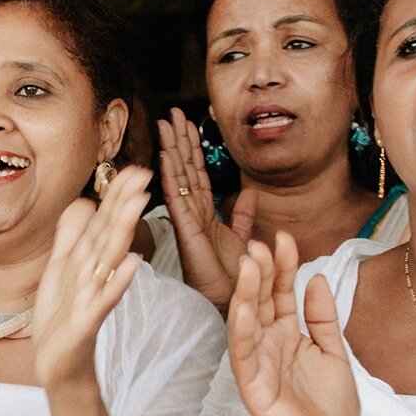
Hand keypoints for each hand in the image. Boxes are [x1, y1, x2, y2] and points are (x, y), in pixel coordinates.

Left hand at [32, 165, 148, 389]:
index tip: (134, 168)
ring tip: (138, 204)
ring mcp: (94, 296)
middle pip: (112, 233)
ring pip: (110, 259)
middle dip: (125, 203)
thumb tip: (84, 201)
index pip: (106, 222)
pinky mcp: (89, 320)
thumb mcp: (61, 268)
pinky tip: (132, 263)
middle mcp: (96, 274)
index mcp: (89, 261)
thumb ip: (71, 235)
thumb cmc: (62, 317)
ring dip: (124, 231)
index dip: (117, 195)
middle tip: (144, 174)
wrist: (58, 362)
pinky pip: (106, 298)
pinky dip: (119, 281)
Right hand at [158, 110, 253, 309]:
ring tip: (164, 125)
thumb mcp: (244, 238)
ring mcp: (187, 222)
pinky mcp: (187, 233)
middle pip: (184, 170)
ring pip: (177, 179)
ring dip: (170, 150)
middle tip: (171, 113)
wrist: (234, 301)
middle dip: (178, 140)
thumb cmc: (234, 276)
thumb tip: (251, 192)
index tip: (186, 122)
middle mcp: (193, 214)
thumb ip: (244, 215)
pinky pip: (177, 201)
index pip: (196, 172)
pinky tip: (164, 158)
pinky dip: (170, 178)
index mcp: (205, 213)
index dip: (192, 146)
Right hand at [225, 231, 357, 415]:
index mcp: (288, 334)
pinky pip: (244, 356)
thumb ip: (323, 318)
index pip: (280, 292)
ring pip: (247, 323)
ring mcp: (259, 364)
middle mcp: (269, 344)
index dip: (282, 266)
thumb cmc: (330, 407)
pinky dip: (242, 332)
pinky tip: (244, 309)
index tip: (284, 238)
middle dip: (261, 272)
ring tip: (250, 265)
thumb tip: (317, 277)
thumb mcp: (334, 352)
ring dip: (246, 293)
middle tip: (260, 244)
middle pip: (261, 301)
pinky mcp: (253, 387)